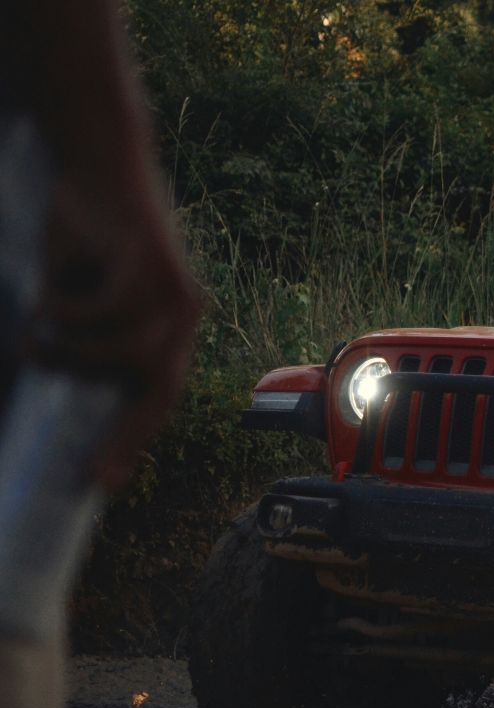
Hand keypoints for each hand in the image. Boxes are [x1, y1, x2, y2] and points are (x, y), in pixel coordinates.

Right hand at [35, 166, 200, 490]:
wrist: (94, 166)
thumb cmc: (79, 236)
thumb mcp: (77, 298)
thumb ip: (79, 341)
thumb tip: (44, 390)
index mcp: (169, 328)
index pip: (158, 396)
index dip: (132, 440)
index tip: (105, 482)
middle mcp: (182, 315)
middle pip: (160, 389)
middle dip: (126, 437)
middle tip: (87, 470)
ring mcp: (173, 291)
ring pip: (129, 353)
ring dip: (76, 356)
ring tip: (37, 342)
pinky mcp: (153, 265)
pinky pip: (109, 312)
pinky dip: (70, 313)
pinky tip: (50, 294)